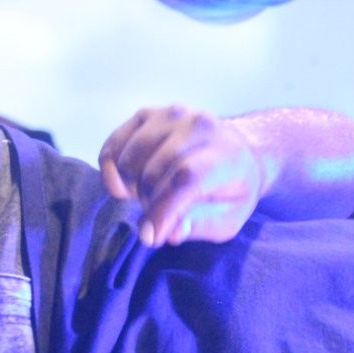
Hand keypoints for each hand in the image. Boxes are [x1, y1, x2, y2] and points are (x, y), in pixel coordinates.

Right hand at [98, 105, 265, 247]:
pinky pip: (114, 146)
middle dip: (149, 204)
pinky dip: (112, 170)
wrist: (240, 149)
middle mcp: (198, 127)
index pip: (185, 178)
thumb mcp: (230, 217)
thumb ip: (202, 225)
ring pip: (129, 159)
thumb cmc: (233, 189)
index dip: (162, 210)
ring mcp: (170, 116)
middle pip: (154, 171)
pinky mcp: (147, 114)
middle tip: (158, 216)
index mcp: (226, 155)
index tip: (150, 236)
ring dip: (132, 188)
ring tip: (150, 197)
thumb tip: (170, 233)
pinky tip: (127, 184)